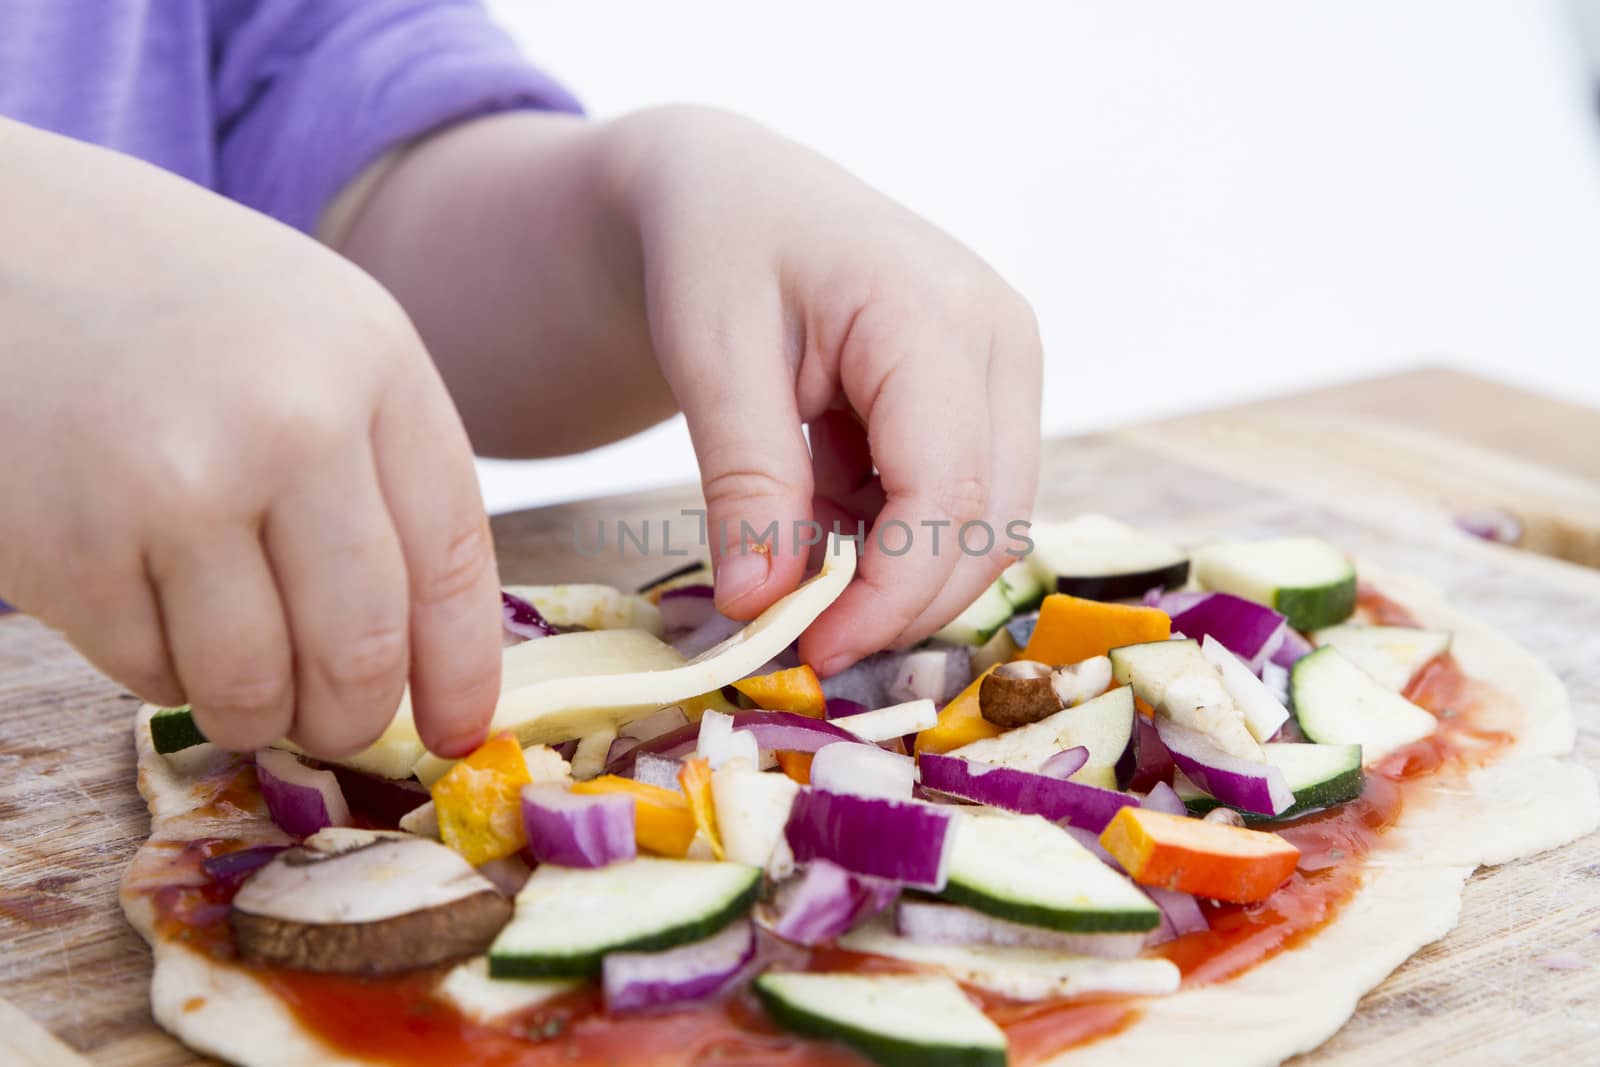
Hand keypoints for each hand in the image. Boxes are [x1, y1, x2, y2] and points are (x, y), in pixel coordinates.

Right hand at [0, 119, 501, 758]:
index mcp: (374, 365)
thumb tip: (434, 655)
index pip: (451, 560)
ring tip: (249, 682)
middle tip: (341, 723)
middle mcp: (290, 423)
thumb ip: (387, 471)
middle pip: (361, 647)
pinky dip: (163, 671)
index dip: (463, 672)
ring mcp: (176, 485)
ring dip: (260, 714)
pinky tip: (153, 606)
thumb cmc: (180, 306)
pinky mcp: (67, 543)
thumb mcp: (323, 338)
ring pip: (255, 686)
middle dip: (357, 716)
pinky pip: (149, 673)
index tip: (462, 732)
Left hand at [613, 108, 1042, 673]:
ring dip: (897, 573)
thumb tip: (761, 609)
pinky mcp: (993, 394)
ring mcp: (1008, 366)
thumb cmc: (717, 251)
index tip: (809, 651)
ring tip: (796, 562)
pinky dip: (894, 537)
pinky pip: (965, 500)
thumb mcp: (709, 361)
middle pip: (986, 524)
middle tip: (800, 643)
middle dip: (899, 604)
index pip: (943, 494)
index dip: (885, 595)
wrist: (735, 190)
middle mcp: (1001, 339)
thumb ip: (745, 485)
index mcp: (933, 313)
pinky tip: (822, 515)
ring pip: (987, 524)